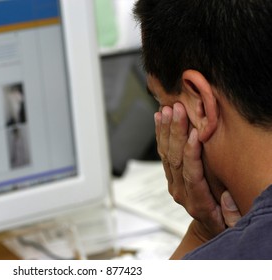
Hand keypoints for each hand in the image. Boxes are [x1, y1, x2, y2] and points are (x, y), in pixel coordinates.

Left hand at [155, 103, 239, 238]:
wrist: (207, 227)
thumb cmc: (223, 224)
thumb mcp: (232, 223)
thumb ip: (230, 213)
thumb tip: (226, 197)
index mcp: (196, 202)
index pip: (191, 174)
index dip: (191, 153)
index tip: (194, 133)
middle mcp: (180, 191)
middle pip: (175, 159)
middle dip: (175, 132)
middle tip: (177, 111)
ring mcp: (173, 183)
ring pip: (166, 154)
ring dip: (166, 130)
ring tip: (166, 110)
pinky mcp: (170, 176)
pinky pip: (163, 154)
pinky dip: (161, 135)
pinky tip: (160, 119)